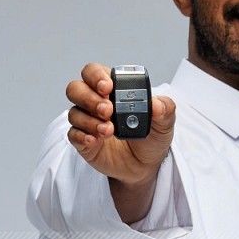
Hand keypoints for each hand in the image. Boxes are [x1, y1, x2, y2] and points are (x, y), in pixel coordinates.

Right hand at [65, 63, 175, 186]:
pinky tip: (95, 140)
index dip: (96, 76)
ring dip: (89, 120)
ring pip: (74, 112)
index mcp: (113, 89)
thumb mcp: (164, 124)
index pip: (93, 72)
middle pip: (76, 89)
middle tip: (108, 110)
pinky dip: (82, 136)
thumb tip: (157, 104)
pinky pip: (73, 134)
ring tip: (108, 130)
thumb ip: (165, 110)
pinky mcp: (83, 140)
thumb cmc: (151, 138)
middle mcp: (95, 101)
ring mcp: (87, 121)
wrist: (146, 166)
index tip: (107, 87)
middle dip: (89, 98)